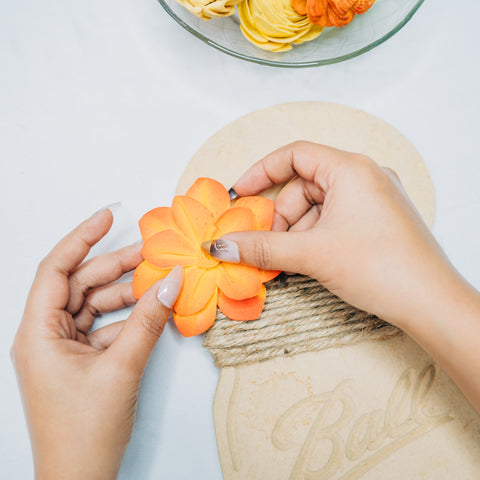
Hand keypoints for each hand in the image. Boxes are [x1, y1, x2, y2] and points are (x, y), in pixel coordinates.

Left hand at [12, 208, 182, 479]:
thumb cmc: (86, 431)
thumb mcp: (122, 368)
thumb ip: (149, 320)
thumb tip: (172, 281)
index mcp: (37, 333)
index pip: (56, 269)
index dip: (81, 237)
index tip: (109, 216)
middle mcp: (45, 335)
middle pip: (80, 284)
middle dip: (115, 266)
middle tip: (150, 252)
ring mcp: (62, 347)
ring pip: (94, 304)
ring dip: (125, 292)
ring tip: (157, 280)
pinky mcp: (80, 358)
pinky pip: (103, 325)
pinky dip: (127, 316)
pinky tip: (151, 311)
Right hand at [208, 141, 465, 329]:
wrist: (431, 303)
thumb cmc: (379, 268)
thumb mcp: (311, 254)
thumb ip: (261, 247)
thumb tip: (221, 246)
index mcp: (351, 169)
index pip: (295, 154)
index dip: (262, 172)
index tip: (242, 194)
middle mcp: (366, 176)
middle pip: (305, 185)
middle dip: (282, 216)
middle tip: (269, 245)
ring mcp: (375, 197)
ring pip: (320, 205)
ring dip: (299, 231)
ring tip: (294, 260)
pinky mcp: (379, 218)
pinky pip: (336, 217)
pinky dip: (317, 235)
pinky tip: (313, 260)